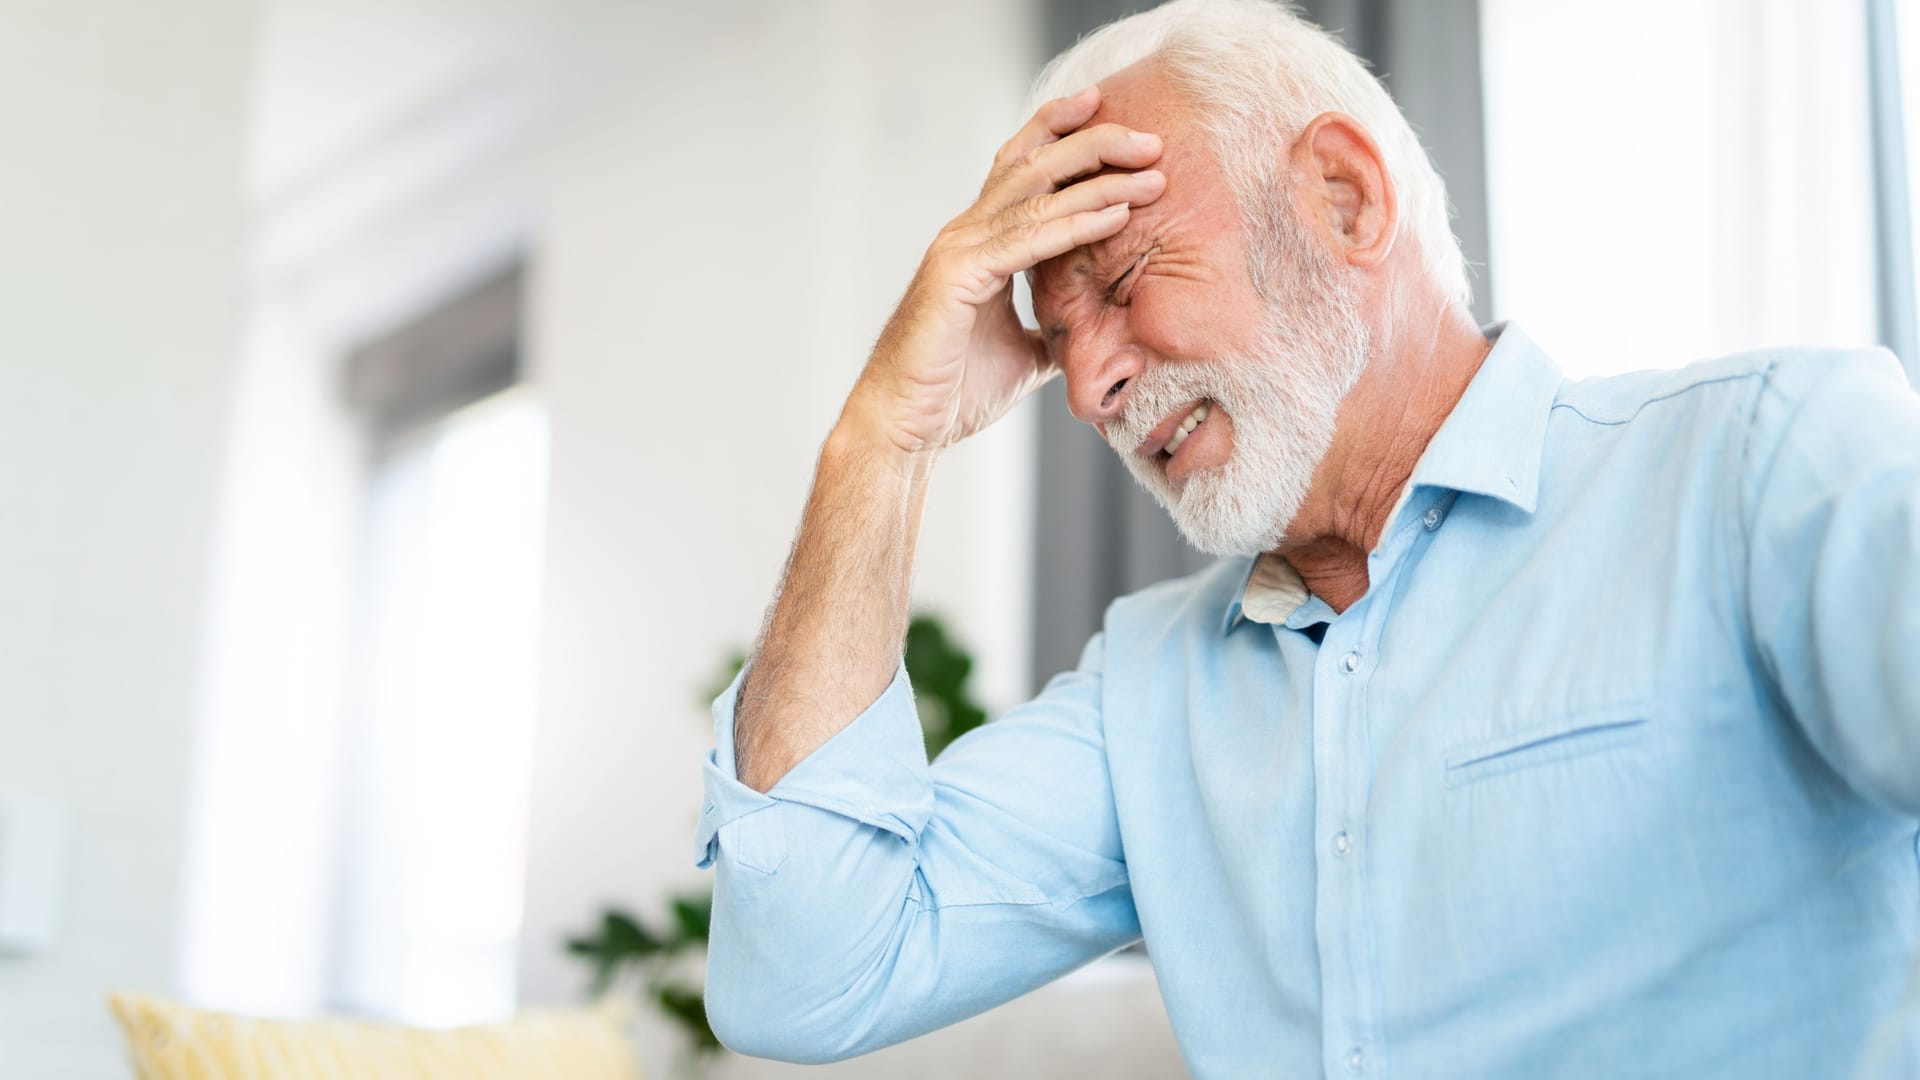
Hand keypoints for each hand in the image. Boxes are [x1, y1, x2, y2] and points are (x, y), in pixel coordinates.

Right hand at [843, 85, 1165, 454]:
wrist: (905, 427)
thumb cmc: (953, 390)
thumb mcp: (1025, 351)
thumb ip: (1057, 326)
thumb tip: (1099, 331)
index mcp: (977, 241)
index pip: (1021, 168)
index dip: (1060, 132)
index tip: (1107, 111)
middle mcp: (965, 233)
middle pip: (1032, 164)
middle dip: (1094, 143)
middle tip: (1151, 138)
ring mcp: (958, 250)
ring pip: (1035, 196)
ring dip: (1100, 181)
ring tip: (1151, 173)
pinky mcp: (957, 277)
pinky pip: (1027, 241)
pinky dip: (1075, 225)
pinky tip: (1115, 215)